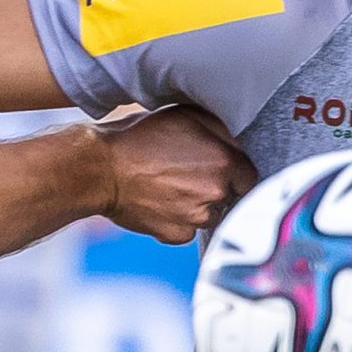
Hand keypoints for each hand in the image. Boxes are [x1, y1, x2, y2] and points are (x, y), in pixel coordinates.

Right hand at [96, 107, 252, 242]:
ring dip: (198, 206)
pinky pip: (187, 230)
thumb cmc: (141, 137)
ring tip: (171, 188)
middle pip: (230, 198)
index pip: (249, 177)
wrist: (101, 169)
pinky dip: (177, 221)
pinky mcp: (176, 235)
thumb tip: (236, 142)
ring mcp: (196, 218)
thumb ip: (220, 131)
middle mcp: (216, 194)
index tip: (218, 168)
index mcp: (225, 163)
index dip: (233, 172)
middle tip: (188, 175)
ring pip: (209, 216)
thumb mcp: (186, 116)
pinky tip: (159, 203)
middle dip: (215, 189)